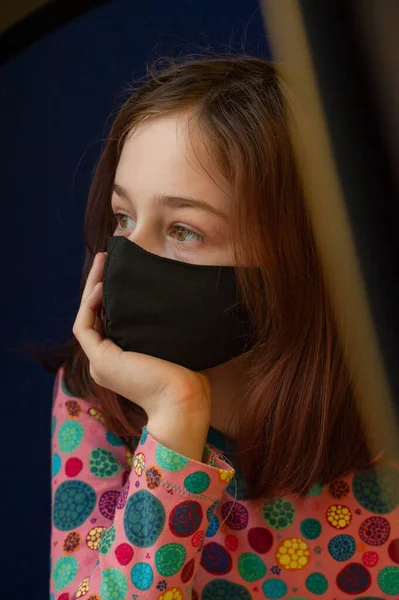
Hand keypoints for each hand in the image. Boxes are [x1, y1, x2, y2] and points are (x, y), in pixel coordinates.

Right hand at [73, 253, 211, 423]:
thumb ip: (164, 327)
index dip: (111, 295)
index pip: (110, 320)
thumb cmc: (189, 375)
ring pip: (87, 317)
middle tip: (106, 258)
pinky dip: (90, 305)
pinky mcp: (100, 361)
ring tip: (101, 263)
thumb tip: (177, 300)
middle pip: (96, 315)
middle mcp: (107, 362)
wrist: (185, 400)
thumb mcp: (173, 344)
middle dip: (99, 284)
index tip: (120, 270)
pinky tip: (102, 286)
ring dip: (91, 288)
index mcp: (123, 360)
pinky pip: (84, 327)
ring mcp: (100, 363)